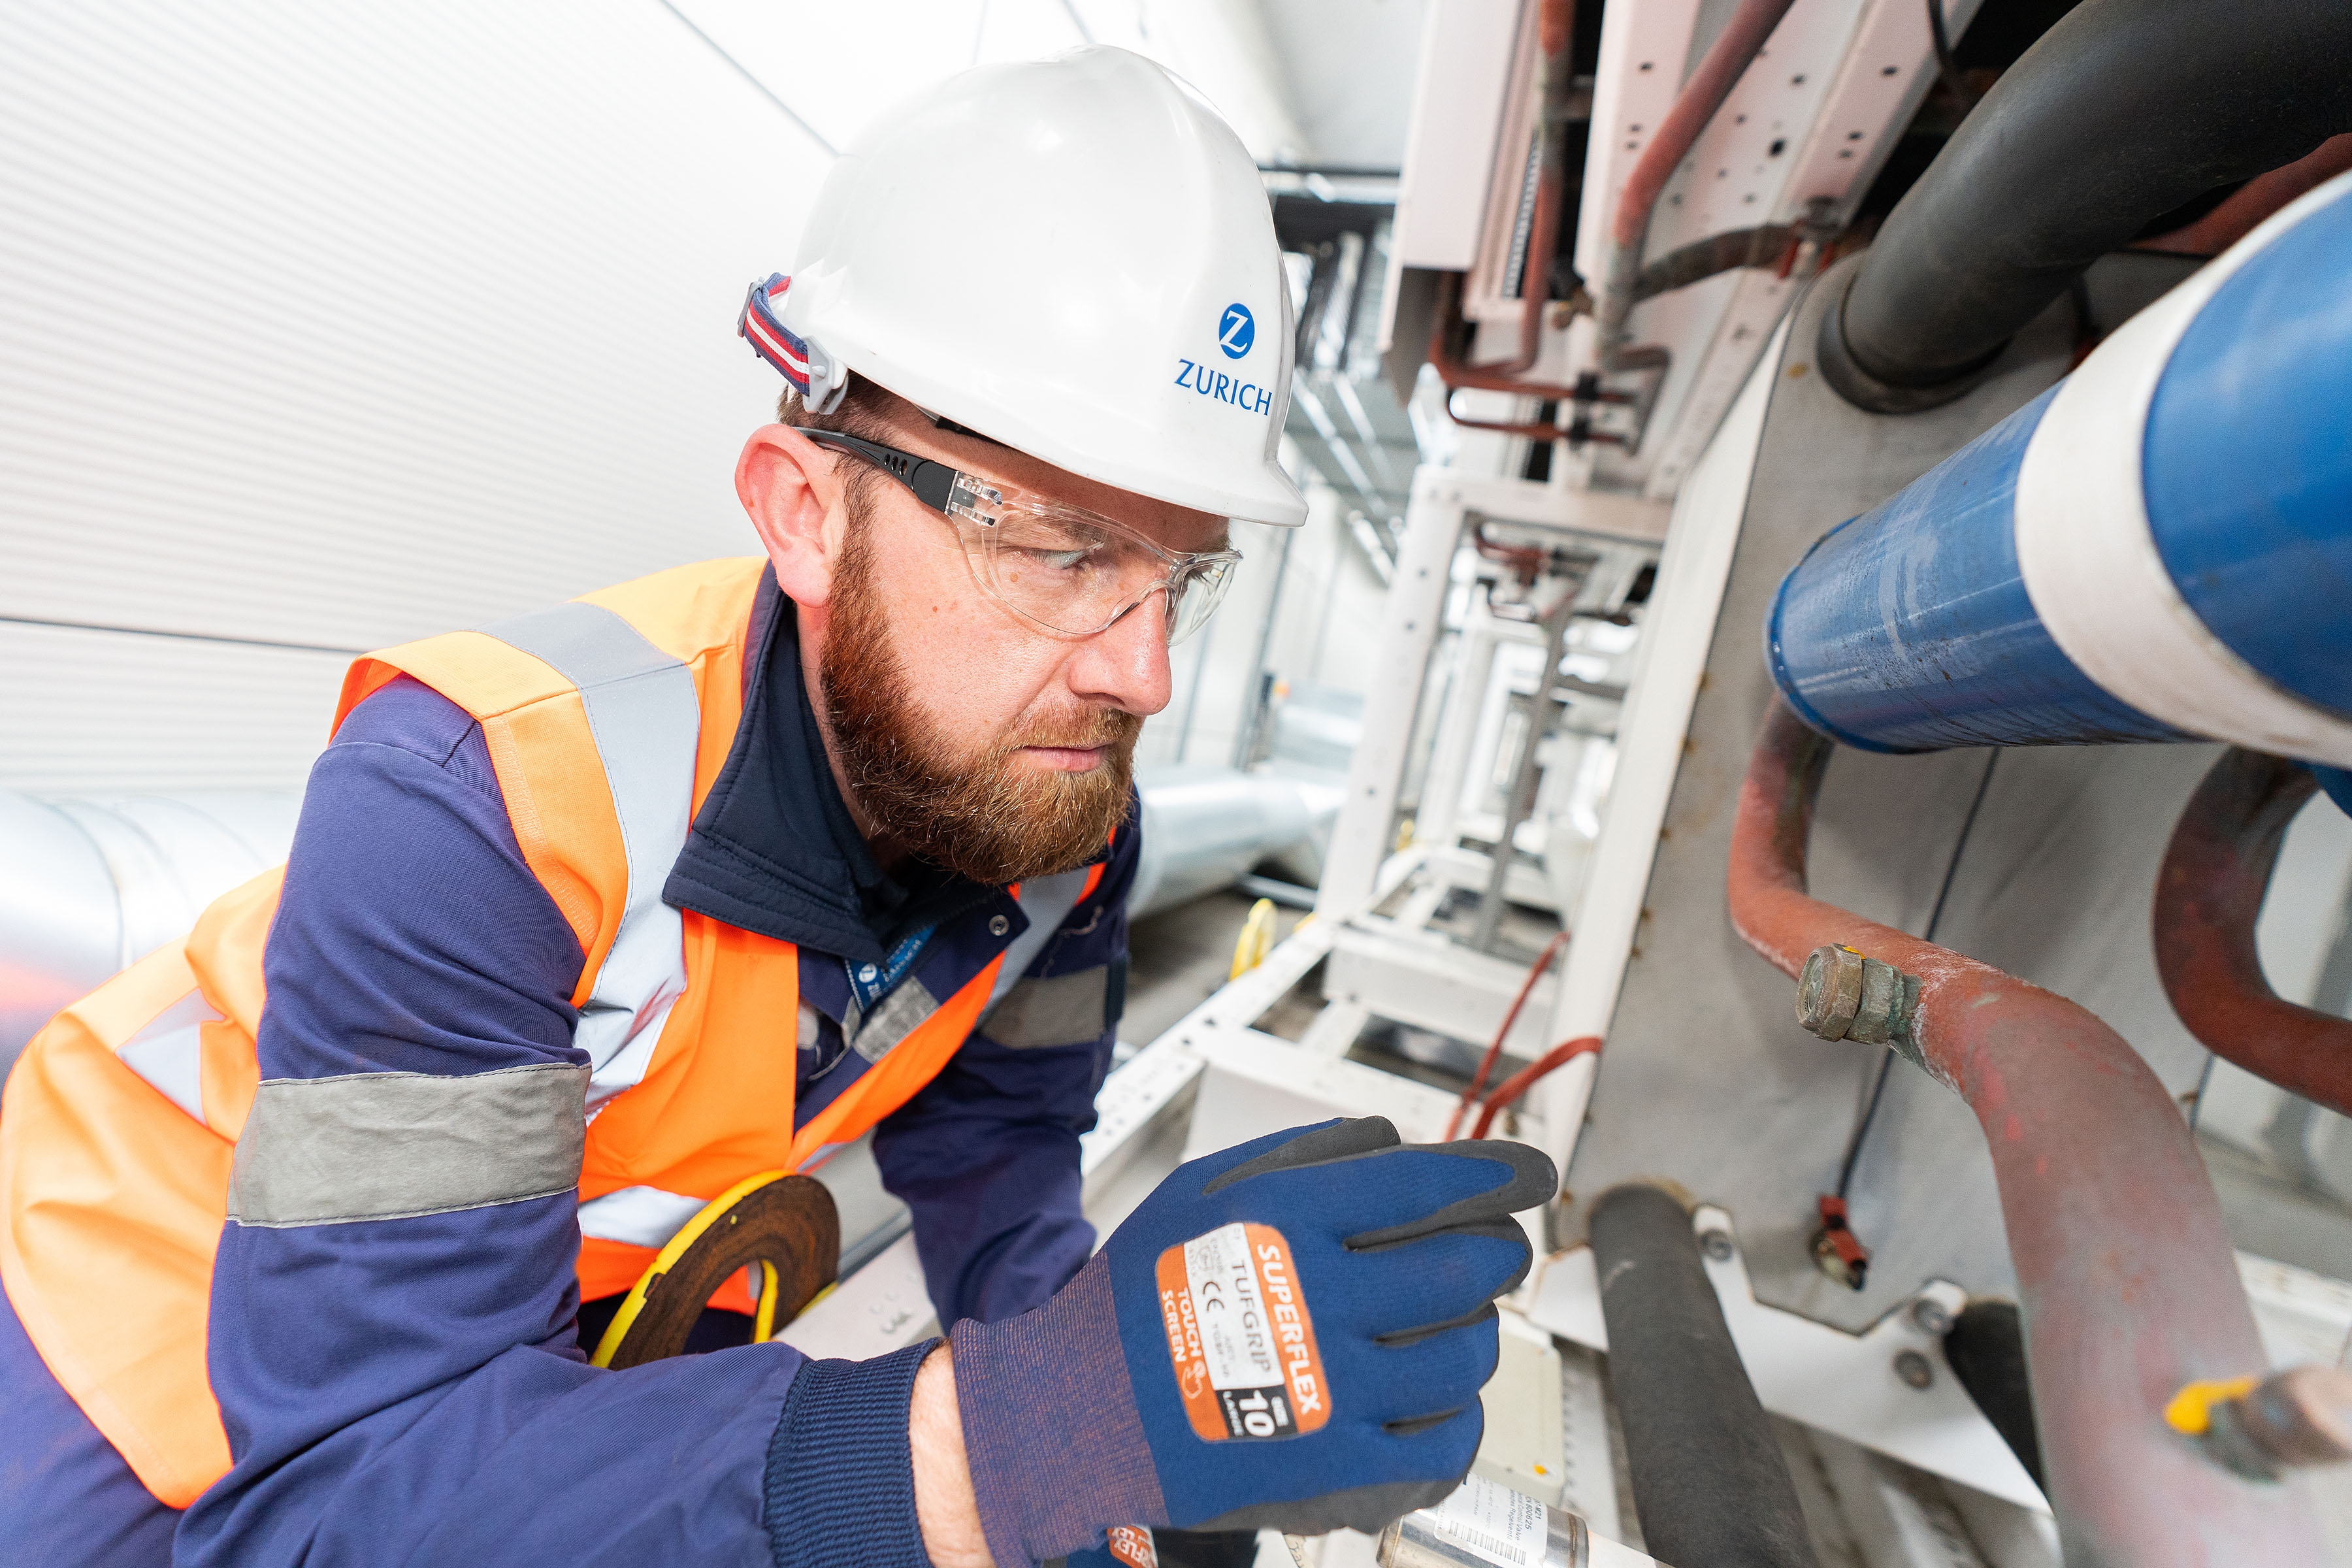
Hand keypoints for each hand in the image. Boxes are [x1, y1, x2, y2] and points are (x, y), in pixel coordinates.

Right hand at [950, 1117, 1554, 1565]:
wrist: (1083, 1411)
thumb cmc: (1142, 1295)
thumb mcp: (1205, 1187)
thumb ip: (1306, 1154)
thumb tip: (1397, 1141)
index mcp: (1288, 1221)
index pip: (1432, 1185)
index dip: (1500, 1174)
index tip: (1534, 1174)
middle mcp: (1319, 1300)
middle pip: (1471, 1266)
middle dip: (1493, 1251)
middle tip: (1482, 1252)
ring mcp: (1337, 1392)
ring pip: (1470, 1353)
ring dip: (1467, 1333)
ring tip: (1430, 1329)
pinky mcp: (1344, 1472)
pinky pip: (1451, 1442)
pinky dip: (1453, 1418)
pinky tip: (1421, 1399)